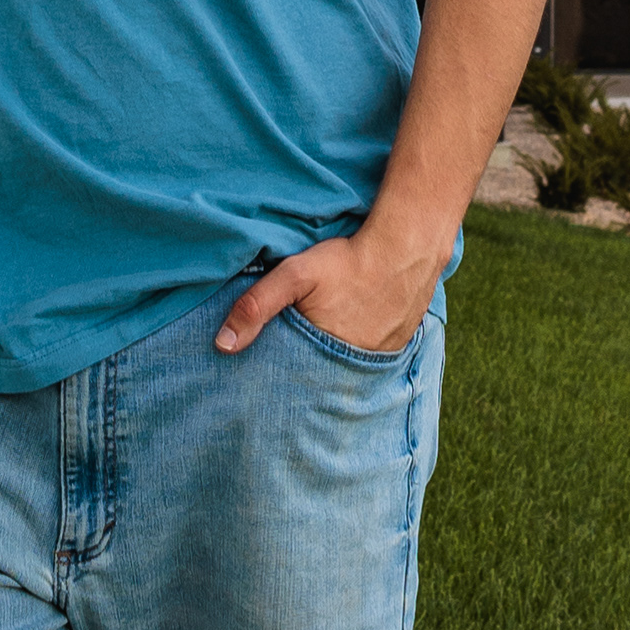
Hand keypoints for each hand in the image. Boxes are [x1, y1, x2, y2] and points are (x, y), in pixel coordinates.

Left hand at [213, 222, 445, 356]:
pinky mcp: (396, 347)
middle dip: (304, 369)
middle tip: (295, 352)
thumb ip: (258, 305)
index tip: (265, 375)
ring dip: (331, 360)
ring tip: (322, 341)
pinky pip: (368, 358)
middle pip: (319, 376)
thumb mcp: (295, 275)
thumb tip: (222, 345)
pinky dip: (356, 350)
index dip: (280, 374)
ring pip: (344, 367)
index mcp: (324, 359)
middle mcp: (353, 369)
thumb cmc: (348, 262)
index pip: (293, 381)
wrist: (406, 248)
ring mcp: (377, 360)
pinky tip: (351, 331)